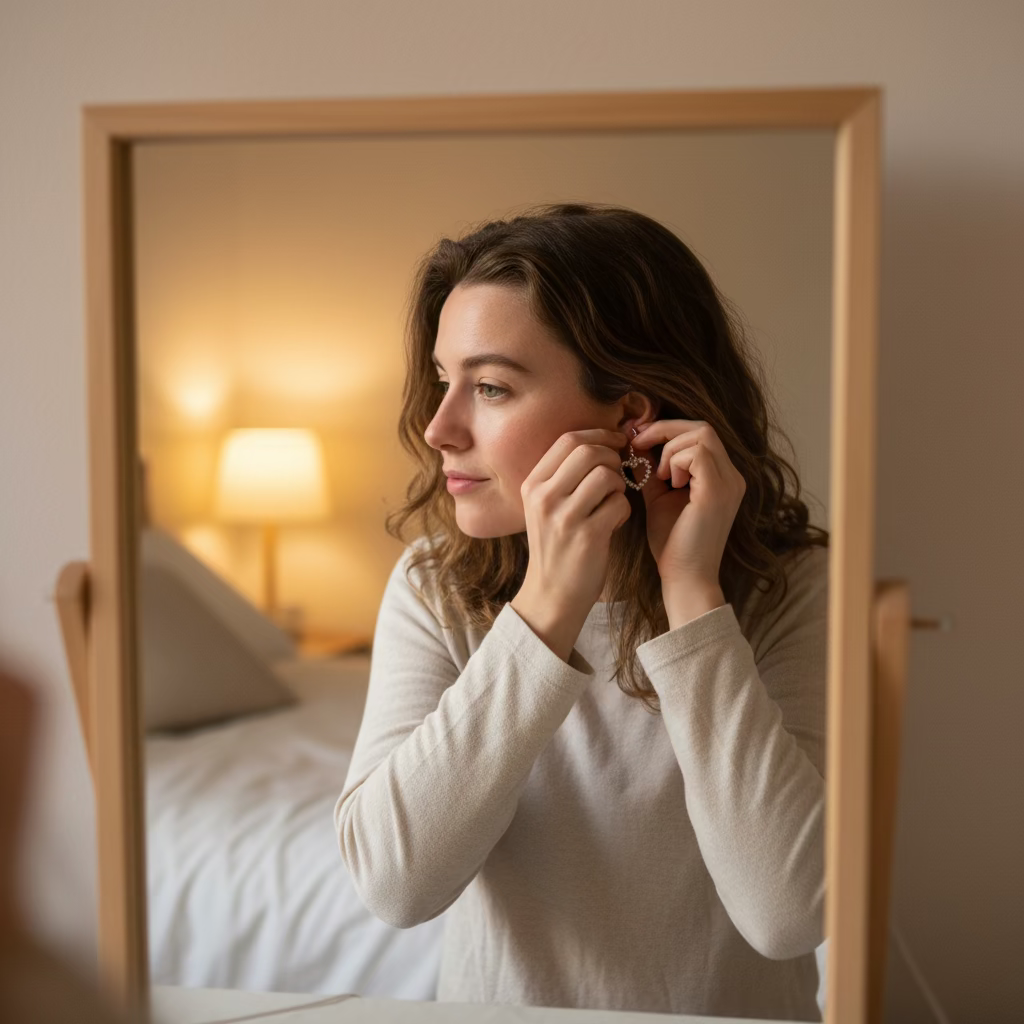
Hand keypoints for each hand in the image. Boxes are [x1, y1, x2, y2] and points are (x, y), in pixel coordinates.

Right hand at [516, 428, 631, 619]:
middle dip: (612, 457)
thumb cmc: (557, 546)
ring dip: (619, 485)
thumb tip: (602, 441)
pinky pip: (619, 503)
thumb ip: (565, 476)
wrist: (551, 595)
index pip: (568, 439)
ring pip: (606, 475)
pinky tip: (613, 523)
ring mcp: (564, 517)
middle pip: (588, 451)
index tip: (616, 440)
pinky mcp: (587, 536)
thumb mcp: (546, 507)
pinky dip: (623, 510)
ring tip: (613, 501)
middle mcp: (544, 497)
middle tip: (618, 473)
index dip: (599, 434)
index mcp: (533, 485)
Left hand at [629, 419, 746, 588]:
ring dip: (670, 448)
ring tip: (660, 476)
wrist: (684, 578)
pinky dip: (675, 461)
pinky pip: (697, 453)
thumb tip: (637, 440)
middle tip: (638, 442)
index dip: (668, 428)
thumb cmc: (672, 542)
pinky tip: (668, 483)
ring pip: (701, 434)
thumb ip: (653, 468)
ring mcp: (729, 483)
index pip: (700, 433)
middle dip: (665, 429)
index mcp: (722, 476)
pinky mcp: (717, 491)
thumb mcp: (659, 496)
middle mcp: (732, 476)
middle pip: (703, 427)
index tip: (638, 437)